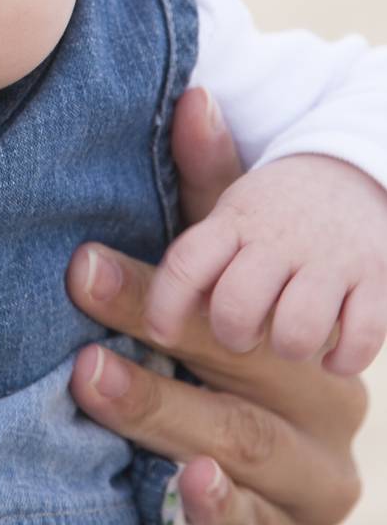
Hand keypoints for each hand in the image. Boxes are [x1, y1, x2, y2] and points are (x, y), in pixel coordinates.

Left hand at [66, 86, 366, 524]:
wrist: (288, 465)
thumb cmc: (237, 342)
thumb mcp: (225, 264)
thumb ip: (206, 189)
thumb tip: (193, 94)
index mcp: (299, 324)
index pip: (227, 297)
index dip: (155, 286)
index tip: (79, 268)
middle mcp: (320, 397)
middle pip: (238, 372)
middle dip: (154, 356)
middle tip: (78, 351)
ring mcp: (316, 473)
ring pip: (245, 446)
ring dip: (173, 421)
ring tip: (108, 397)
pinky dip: (225, 513)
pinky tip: (187, 490)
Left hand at [144, 152, 386, 374]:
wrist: (353, 166)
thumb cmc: (273, 211)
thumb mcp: (229, 207)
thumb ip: (196, 242)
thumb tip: (173, 240)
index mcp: (236, 220)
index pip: (188, 263)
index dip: (166, 305)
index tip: (160, 333)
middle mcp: (281, 238)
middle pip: (237, 304)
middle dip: (232, 333)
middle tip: (241, 334)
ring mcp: (332, 258)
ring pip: (297, 329)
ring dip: (289, 346)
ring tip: (289, 340)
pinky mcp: (377, 278)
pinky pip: (360, 337)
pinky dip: (343, 358)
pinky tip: (332, 356)